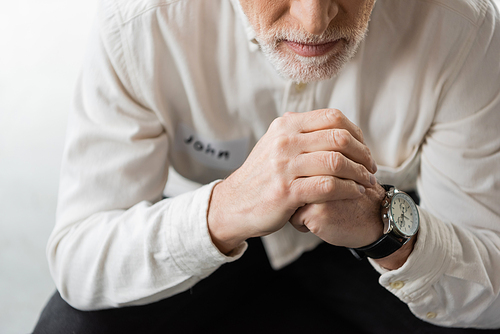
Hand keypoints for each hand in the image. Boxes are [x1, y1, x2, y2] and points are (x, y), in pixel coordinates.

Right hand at [208, 109, 377, 253]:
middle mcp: (284, 142)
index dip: (356, 132)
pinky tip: (355, 193)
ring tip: (367, 181)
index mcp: (285, 126)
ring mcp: (284, 167)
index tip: (363, 148)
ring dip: (360, 173)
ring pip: (337, 162)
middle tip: (371, 167)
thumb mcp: (275, 144)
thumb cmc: (262, 176)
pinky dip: (348, 189)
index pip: (332, 117)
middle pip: (339, 138)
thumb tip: (333, 123)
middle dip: (363, 153)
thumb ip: (300, 132)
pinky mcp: (287, 192)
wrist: (234, 204)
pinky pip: (329, 186)